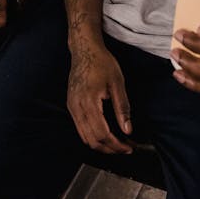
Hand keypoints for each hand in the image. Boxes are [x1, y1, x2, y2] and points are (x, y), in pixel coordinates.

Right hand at [67, 38, 132, 154]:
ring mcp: (72, 107)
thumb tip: (128, 129)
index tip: (128, 148)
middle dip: (109, 149)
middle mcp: (77, 107)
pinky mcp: (71, 105)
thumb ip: (122, 108)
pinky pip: (80, 127)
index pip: (102, 134)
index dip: (116, 145)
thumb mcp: (117, 83)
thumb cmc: (101, 62)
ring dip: (100, 144)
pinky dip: (92, 135)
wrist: (84, 49)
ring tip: (116, 143)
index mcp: (89, 102)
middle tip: (124, 148)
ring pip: (84, 137)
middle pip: (92, 140)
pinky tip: (104, 132)